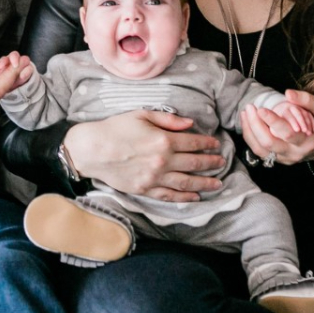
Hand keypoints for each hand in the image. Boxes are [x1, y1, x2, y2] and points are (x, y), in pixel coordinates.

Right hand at [64, 110, 225, 202]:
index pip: (194, 142)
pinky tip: (195, 197)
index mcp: (164, 140)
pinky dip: (185, 198)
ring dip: (205, 183)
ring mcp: (154, 178)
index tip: (216, 144)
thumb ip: (168, 119)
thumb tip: (190, 123)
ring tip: (217, 183)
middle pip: (195, 164)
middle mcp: (163, 161)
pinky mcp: (145, 189)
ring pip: (187, 183)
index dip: (208, 143)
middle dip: (211, 163)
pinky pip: (170, 196)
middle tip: (221, 163)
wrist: (92, 149)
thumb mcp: (142, 115)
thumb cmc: (115, 129)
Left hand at [239, 89, 313, 175]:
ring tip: (245, 113)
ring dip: (249, 131)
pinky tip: (248, 122)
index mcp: (308, 142)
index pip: (287, 134)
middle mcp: (295, 153)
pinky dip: (250, 137)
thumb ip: (308, 100)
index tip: (261, 109)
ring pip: (260, 150)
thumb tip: (288, 93)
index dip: (272, 121)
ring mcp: (285, 159)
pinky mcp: (278, 159)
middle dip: (255, 125)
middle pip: (268, 143)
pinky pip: (259, 151)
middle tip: (249, 107)